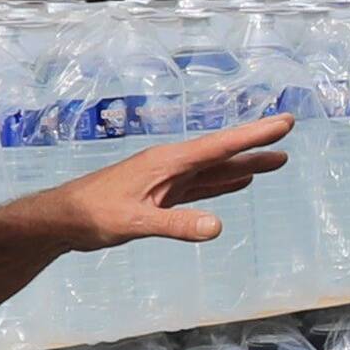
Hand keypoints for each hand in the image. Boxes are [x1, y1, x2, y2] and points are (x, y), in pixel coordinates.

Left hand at [52, 112, 293, 247]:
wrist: (62, 218)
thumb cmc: (92, 215)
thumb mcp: (135, 222)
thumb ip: (176, 225)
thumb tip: (217, 227)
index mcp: (168, 163)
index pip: (220, 147)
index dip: (254, 135)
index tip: (283, 122)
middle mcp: (172, 165)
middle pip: (223, 154)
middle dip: (256, 144)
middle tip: (287, 130)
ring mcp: (168, 179)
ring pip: (216, 169)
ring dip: (245, 164)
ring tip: (276, 160)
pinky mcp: (162, 194)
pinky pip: (202, 184)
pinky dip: (224, 181)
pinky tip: (239, 180)